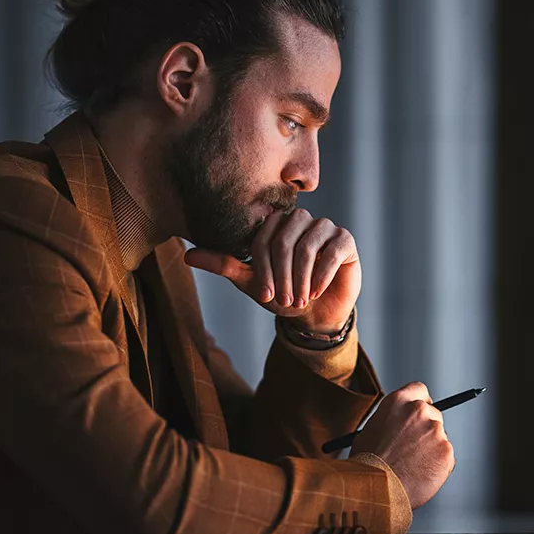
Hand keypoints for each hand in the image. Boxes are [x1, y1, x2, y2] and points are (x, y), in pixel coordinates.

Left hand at [183, 209, 360, 332]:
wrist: (316, 313)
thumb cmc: (283, 294)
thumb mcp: (251, 282)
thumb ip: (224, 265)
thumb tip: (188, 256)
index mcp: (275, 225)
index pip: (263, 238)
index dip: (262, 268)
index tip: (264, 296)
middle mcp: (300, 219)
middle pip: (284, 239)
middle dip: (281, 274)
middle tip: (284, 300)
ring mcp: (324, 228)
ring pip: (308, 244)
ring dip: (300, 277)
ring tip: (300, 299)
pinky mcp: (345, 241)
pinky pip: (332, 251)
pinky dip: (321, 275)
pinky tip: (315, 291)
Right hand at [350, 382, 454, 507]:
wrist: (377, 489)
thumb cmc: (368, 463)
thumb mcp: (370, 430)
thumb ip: (390, 420)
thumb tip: (400, 424)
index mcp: (398, 401)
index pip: (419, 390)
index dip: (420, 402)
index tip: (420, 413)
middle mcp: (419, 411)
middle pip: (433, 413)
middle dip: (426, 429)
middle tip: (414, 446)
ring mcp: (435, 431)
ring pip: (439, 437)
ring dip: (430, 448)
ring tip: (411, 466)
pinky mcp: (446, 451)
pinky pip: (445, 456)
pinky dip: (437, 465)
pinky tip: (419, 474)